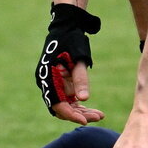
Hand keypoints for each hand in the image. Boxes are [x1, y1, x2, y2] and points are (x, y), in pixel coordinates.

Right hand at [35, 3, 104, 122]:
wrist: (67, 26)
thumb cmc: (72, 40)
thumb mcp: (78, 59)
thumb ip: (80, 79)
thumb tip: (84, 99)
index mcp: (48, 77)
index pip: (57, 104)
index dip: (71, 115)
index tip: (85, 121)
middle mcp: (47, 83)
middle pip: (62, 107)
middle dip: (80, 115)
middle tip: (98, 117)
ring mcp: (53, 83)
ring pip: (65, 105)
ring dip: (81, 111)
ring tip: (100, 115)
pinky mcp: (60, 82)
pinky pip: (68, 99)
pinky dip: (79, 105)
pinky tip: (93, 109)